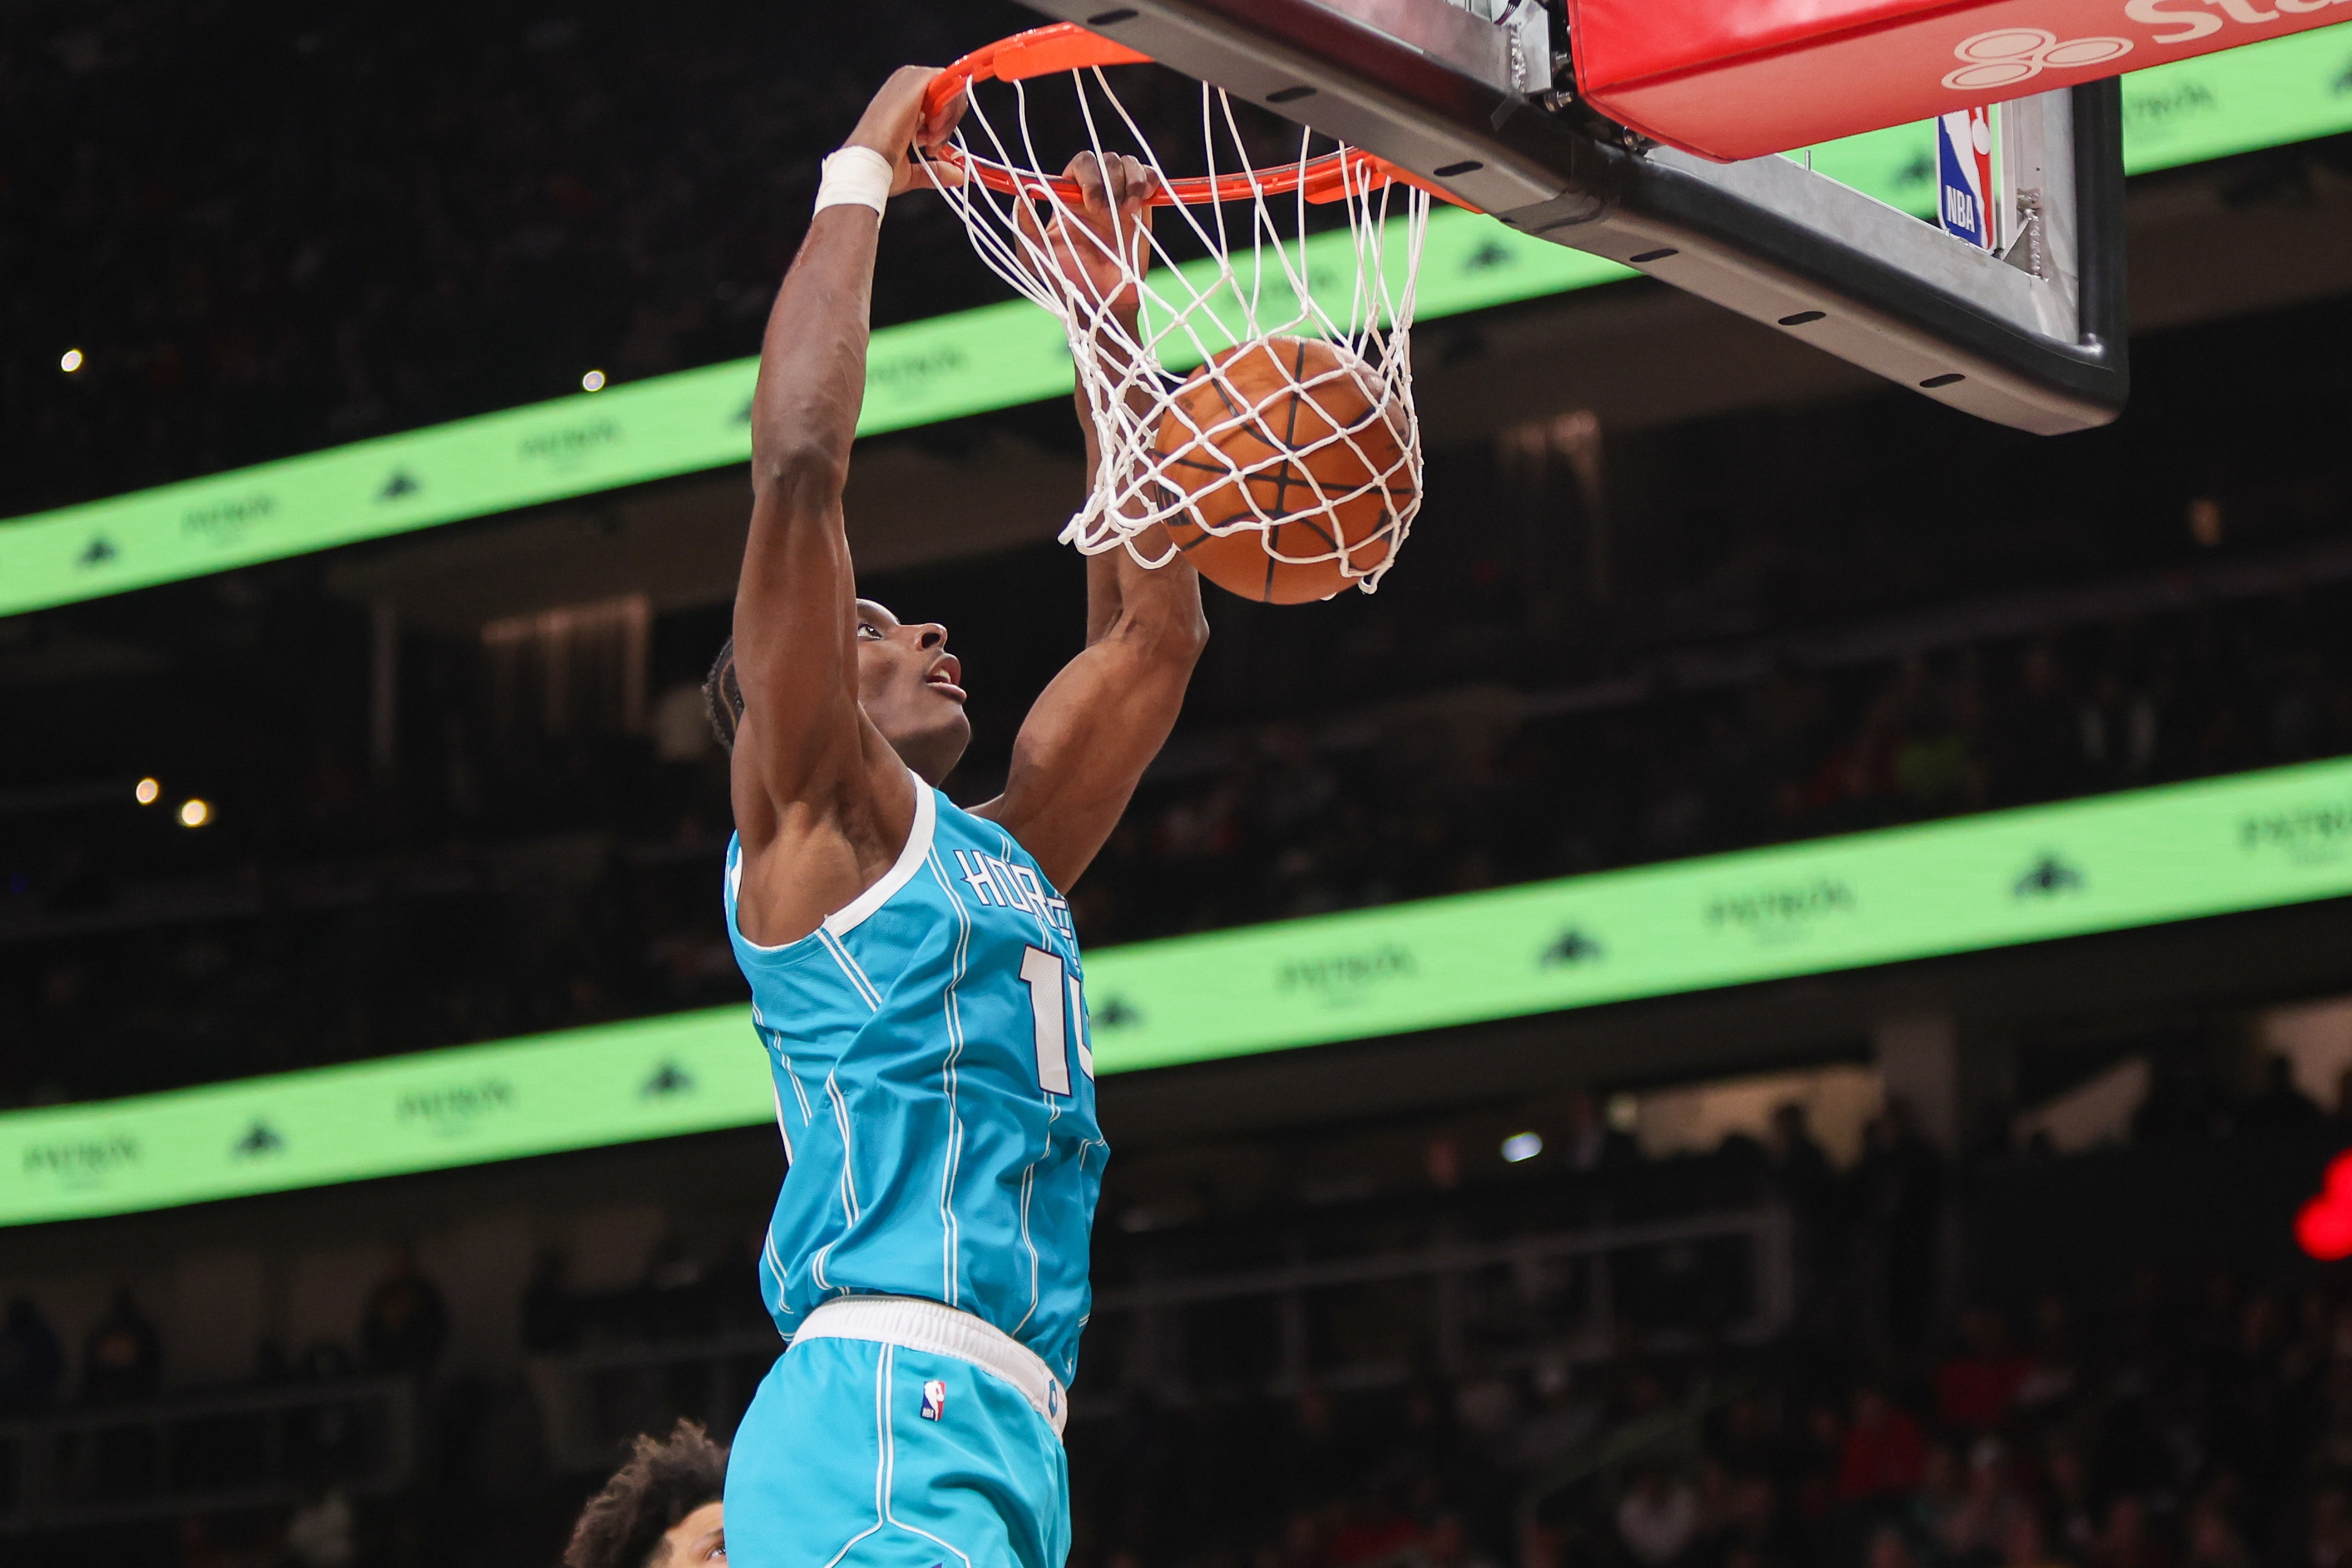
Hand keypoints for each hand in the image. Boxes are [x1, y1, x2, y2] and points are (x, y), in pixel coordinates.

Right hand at [843, 65, 967, 197]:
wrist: (868, 161)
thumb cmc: (880, 166)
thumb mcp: (912, 171)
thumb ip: (936, 170)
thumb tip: (957, 175)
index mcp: (901, 104)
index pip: (935, 104)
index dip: (942, 125)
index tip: (934, 147)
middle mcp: (904, 88)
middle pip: (943, 95)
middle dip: (947, 121)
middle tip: (935, 144)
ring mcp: (909, 81)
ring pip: (947, 88)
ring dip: (948, 117)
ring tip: (932, 139)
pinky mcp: (916, 79)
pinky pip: (946, 82)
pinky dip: (949, 107)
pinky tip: (935, 128)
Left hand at [1017, 152, 1156, 321]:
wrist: (1101, 303)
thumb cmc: (1066, 281)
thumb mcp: (1034, 256)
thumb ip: (1024, 225)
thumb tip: (1023, 192)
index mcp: (1070, 198)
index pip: (1081, 165)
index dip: (1087, 175)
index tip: (1089, 204)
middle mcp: (1096, 193)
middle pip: (1105, 160)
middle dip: (1108, 179)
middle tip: (1106, 210)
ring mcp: (1121, 198)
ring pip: (1128, 164)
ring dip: (1130, 180)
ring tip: (1129, 210)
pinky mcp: (1143, 208)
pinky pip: (1151, 176)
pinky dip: (1149, 180)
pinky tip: (1142, 202)